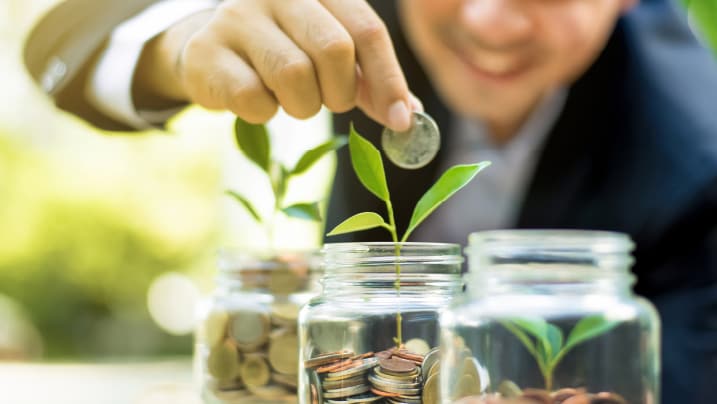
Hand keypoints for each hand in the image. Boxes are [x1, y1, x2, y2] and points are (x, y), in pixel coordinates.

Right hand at [135, 0, 420, 130]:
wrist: (212, 52)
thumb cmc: (284, 53)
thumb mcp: (331, 59)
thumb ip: (368, 81)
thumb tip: (409, 117)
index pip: (366, 30)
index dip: (389, 80)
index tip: (400, 121)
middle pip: (334, 49)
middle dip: (340, 93)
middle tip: (329, 101)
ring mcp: (238, 17)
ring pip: (293, 74)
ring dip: (302, 105)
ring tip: (290, 98)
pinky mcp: (207, 51)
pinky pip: (253, 97)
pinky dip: (264, 112)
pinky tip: (258, 100)